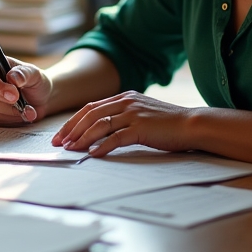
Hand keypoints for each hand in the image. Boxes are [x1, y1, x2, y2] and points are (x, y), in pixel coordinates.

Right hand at [0, 55, 51, 124]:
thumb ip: (23, 73)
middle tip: (24, 104)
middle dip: (6, 103)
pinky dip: (10, 119)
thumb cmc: (34, 81)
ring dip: (11, 112)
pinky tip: (21, 114)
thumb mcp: (34, 73)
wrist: (39, 99)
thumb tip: (12, 78)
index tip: (14, 94)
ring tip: (28, 109)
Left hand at [52, 91, 194, 156]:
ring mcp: (133, 113)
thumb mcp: (142, 115)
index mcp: (124, 97)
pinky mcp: (141, 127)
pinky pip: (116, 137)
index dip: (74, 121)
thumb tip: (101, 133)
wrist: (192, 125)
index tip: (62, 134)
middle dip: (71, 129)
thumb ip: (123, 118)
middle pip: (90, 114)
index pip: (91, 107)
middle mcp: (126, 102)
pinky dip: (102, 146)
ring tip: (71, 149)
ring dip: (82, 138)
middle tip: (59, 143)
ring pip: (100, 124)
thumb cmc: (168, 124)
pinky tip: (93, 154)